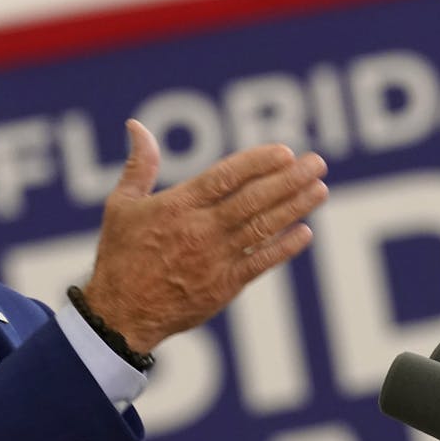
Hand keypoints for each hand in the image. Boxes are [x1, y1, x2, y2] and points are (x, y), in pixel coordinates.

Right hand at [82, 119, 328, 351]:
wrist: (120, 314)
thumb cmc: (120, 255)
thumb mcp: (121, 205)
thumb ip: (139, 164)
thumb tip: (136, 125)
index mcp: (177, 206)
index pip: (226, 177)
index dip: (258, 163)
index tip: (285, 152)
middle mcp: (200, 230)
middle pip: (253, 199)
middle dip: (289, 180)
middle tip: (317, 163)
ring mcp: (215, 259)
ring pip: (262, 228)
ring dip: (295, 208)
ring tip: (320, 189)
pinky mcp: (224, 286)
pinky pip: (260, 263)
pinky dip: (284, 247)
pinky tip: (305, 232)